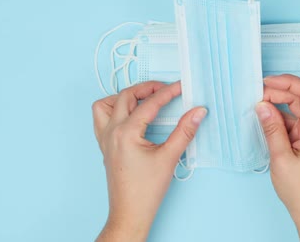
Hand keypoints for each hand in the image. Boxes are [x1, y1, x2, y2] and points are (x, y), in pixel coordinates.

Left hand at [92, 81, 206, 241]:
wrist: (130, 213)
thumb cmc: (146, 190)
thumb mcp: (169, 157)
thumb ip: (185, 131)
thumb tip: (198, 112)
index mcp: (126, 132)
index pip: (149, 103)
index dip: (168, 92)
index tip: (181, 87)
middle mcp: (111, 132)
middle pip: (125, 96)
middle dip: (146, 88)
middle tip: (165, 89)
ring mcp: (105, 139)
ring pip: (106, 104)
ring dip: (124, 97)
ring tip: (143, 100)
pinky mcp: (105, 146)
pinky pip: (102, 119)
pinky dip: (114, 110)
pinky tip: (130, 116)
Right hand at [256, 74, 299, 241]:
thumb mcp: (281, 158)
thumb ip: (272, 129)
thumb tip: (262, 105)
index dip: (289, 82)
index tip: (267, 82)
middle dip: (279, 92)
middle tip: (256, 94)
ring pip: (295, 110)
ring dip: (277, 106)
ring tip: (256, 107)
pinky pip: (292, 123)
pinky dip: (278, 119)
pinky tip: (264, 121)